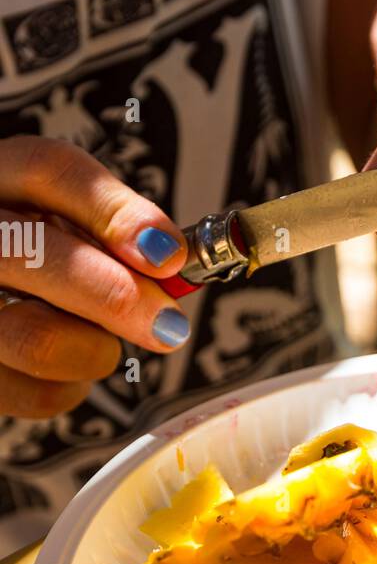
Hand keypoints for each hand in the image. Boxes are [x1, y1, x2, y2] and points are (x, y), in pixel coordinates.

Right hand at [0, 136, 189, 417]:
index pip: (47, 169)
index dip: (114, 212)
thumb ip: (118, 236)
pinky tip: (69, 366)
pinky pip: (35, 393)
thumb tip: (173, 264)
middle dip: (115, 296)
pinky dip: (72, 386)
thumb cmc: (47, 261)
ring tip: (103, 343)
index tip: (169, 254)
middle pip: (32, 253)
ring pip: (36, 336)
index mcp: (1, 179)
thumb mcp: (75, 227)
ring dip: (95, 349)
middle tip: (169, 325)